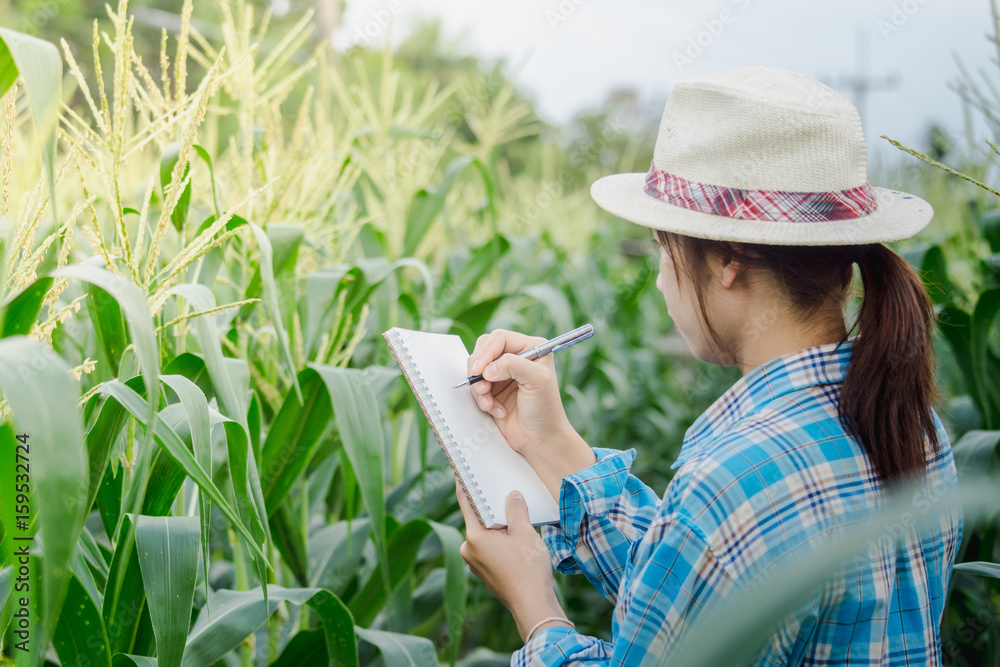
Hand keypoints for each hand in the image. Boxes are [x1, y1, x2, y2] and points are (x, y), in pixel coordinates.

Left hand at [455, 479, 567, 641]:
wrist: (533, 605)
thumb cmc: (528, 568)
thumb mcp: (525, 532)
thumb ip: (516, 510)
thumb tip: (512, 495)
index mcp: (474, 537)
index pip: (466, 503)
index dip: (463, 484)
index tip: (459, 470)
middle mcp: (469, 549)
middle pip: (477, 518)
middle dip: (489, 505)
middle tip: (499, 488)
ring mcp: (475, 563)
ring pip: (484, 534)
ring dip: (497, 524)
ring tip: (514, 515)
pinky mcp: (484, 572)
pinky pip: (488, 547)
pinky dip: (498, 539)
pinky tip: (515, 537)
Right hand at [466, 329, 572, 455]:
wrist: (539, 439)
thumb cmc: (546, 410)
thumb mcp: (537, 381)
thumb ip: (513, 365)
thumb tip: (488, 368)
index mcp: (532, 348)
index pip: (500, 338)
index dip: (487, 352)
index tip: (480, 371)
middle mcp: (516, 357)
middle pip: (484, 349)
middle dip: (479, 369)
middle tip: (482, 388)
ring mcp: (503, 373)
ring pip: (476, 368)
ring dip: (479, 387)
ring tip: (490, 403)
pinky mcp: (493, 388)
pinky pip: (475, 386)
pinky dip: (481, 399)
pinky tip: (495, 410)